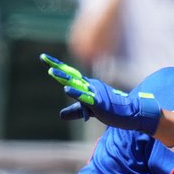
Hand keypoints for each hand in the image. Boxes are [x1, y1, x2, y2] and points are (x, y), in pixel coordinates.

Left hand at [41, 54, 161, 133]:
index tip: (43, 58)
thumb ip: (76, 110)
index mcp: (86, 86)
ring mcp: (94, 93)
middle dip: (57, 67)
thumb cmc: (111, 109)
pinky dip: (76, 93)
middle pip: (70, 75)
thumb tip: (60, 115)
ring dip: (64, 78)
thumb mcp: (90, 110)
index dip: (57, 66)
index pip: (69, 74)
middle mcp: (89, 86)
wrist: (131, 113)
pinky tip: (66, 90)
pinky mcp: (99, 103)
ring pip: (76, 84)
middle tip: (43, 58)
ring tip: (51, 72)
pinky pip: (85, 97)